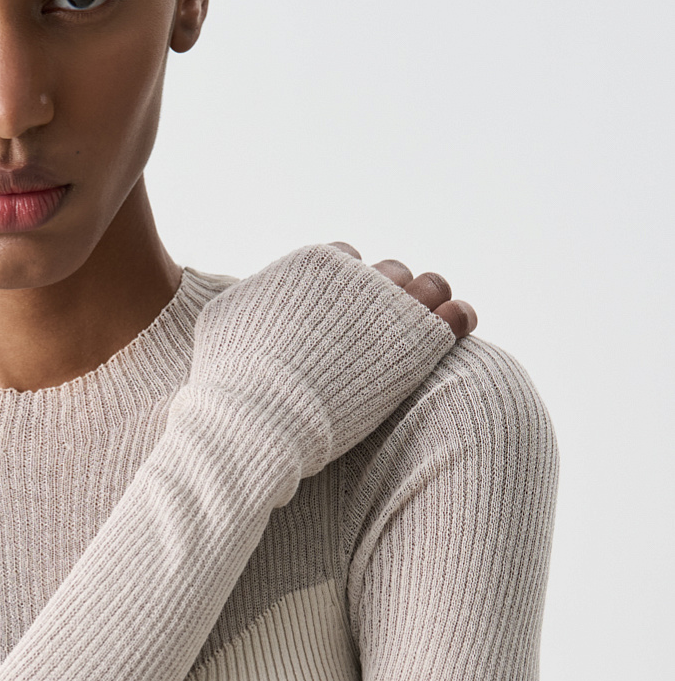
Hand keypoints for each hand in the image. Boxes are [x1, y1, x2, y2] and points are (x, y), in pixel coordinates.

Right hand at [187, 240, 475, 482]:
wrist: (260, 418)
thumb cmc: (229, 383)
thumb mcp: (222, 324)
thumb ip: (246, 302)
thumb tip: (247, 301)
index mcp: (312, 264)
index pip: (343, 261)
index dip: (345, 290)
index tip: (342, 317)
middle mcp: (357, 274)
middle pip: (387, 273)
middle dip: (385, 298)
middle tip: (381, 331)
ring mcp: (390, 304)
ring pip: (427, 286)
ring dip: (427, 302)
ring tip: (428, 323)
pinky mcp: (417, 339)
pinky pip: (453, 314)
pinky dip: (459, 317)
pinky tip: (458, 324)